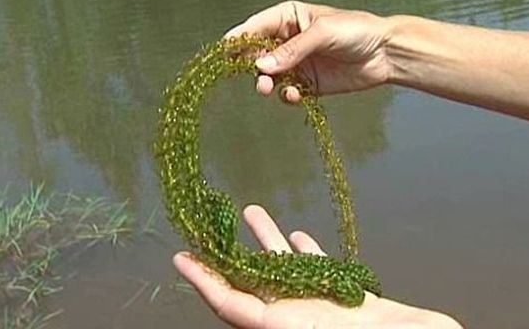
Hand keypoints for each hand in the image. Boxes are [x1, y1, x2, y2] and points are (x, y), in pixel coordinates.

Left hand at [173, 205, 463, 328]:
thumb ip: (294, 322)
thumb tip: (256, 318)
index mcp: (285, 327)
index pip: (232, 305)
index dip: (204, 282)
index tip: (181, 258)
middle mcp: (296, 317)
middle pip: (253, 281)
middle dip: (229, 253)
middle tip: (210, 225)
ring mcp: (321, 307)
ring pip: (285, 270)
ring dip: (265, 242)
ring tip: (250, 211)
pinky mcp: (347, 299)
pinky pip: (319, 271)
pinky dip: (305, 253)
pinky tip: (297, 236)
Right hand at [225, 0, 393, 102]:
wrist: (386, 53)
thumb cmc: (356, 31)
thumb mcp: (322, 34)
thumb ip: (291, 50)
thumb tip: (261, 67)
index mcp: (288, 18)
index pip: (256, 27)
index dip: (238, 39)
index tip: (223, 52)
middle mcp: (288, 41)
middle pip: (258, 54)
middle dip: (253, 66)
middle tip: (257, 77)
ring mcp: (297, 63)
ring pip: (270, 76)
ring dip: (267, 83)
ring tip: (270, 88)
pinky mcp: (308, 83)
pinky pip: (288, 91)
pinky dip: (287, 95)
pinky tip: (295, 95)